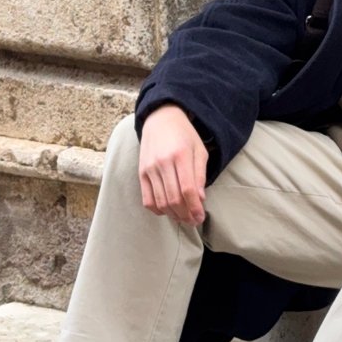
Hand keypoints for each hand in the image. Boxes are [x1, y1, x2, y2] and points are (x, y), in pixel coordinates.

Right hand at [139, 105, 208, 225]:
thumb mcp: (200, 150)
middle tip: (193, 221)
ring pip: (160, 202)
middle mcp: (163, 162)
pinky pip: (147, 199)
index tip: (200, 217)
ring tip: (183, 219)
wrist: (161, 120)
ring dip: (173, 215)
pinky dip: (157, 210)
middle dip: (185, 215)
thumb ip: (200, 174)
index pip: (187, 189)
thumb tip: (200, 199)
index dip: (195, 207)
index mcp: (180, 155)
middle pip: (173, 198)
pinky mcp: (141, 173)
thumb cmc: (185, 135)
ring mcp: (149, 168)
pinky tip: (167, 211)